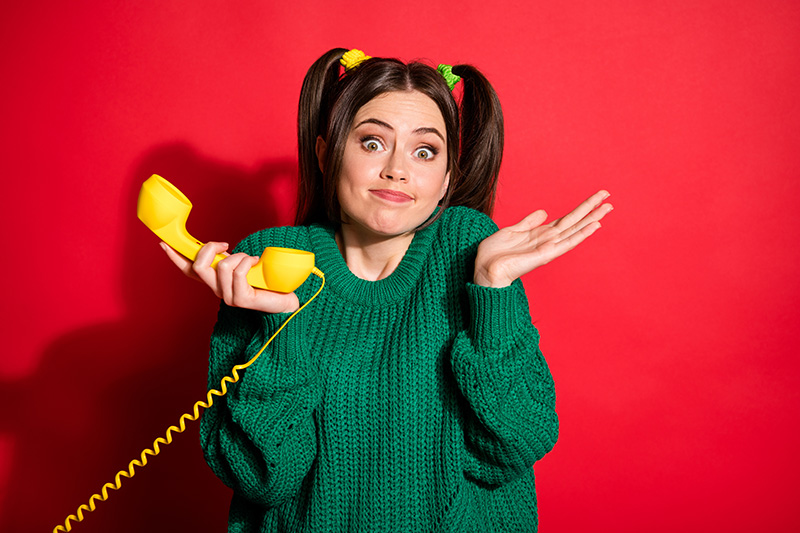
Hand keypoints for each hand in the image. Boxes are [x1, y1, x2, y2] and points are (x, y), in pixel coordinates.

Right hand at [160, 241, 299, 313]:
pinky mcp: (241, 300)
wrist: (284, 299)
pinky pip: (238, 273)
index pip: (189, 270)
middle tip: (225, 245)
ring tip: (249, 259)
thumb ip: (227, 259)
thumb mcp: (241, 265)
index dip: (175, 257)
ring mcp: (228, 297)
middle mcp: (218, 291)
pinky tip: (255, 262)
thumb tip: (218, 247)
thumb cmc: (264, 281)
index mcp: (215, 282)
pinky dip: (247, 261)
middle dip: (210, 248)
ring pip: (221, 267)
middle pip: (199, 266)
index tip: (164, 243)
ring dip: (237, 255)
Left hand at [473, 190, 612, 286]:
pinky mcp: (545, 255)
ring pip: (575, 230)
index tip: (597, 197)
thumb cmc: (495, 254)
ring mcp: (549, 248)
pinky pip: (567, 243)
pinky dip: (581, 234)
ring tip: (607, 209)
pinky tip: (594, 226)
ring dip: (592, 220)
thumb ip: (528, 222)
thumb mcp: (512, 231)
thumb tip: (544, 212)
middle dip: (592, 210)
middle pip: (575, 222)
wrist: (484, 270)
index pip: (566, 219)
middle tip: (610, 199)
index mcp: (542, 234)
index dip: (581, 208)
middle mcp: (548, 240)